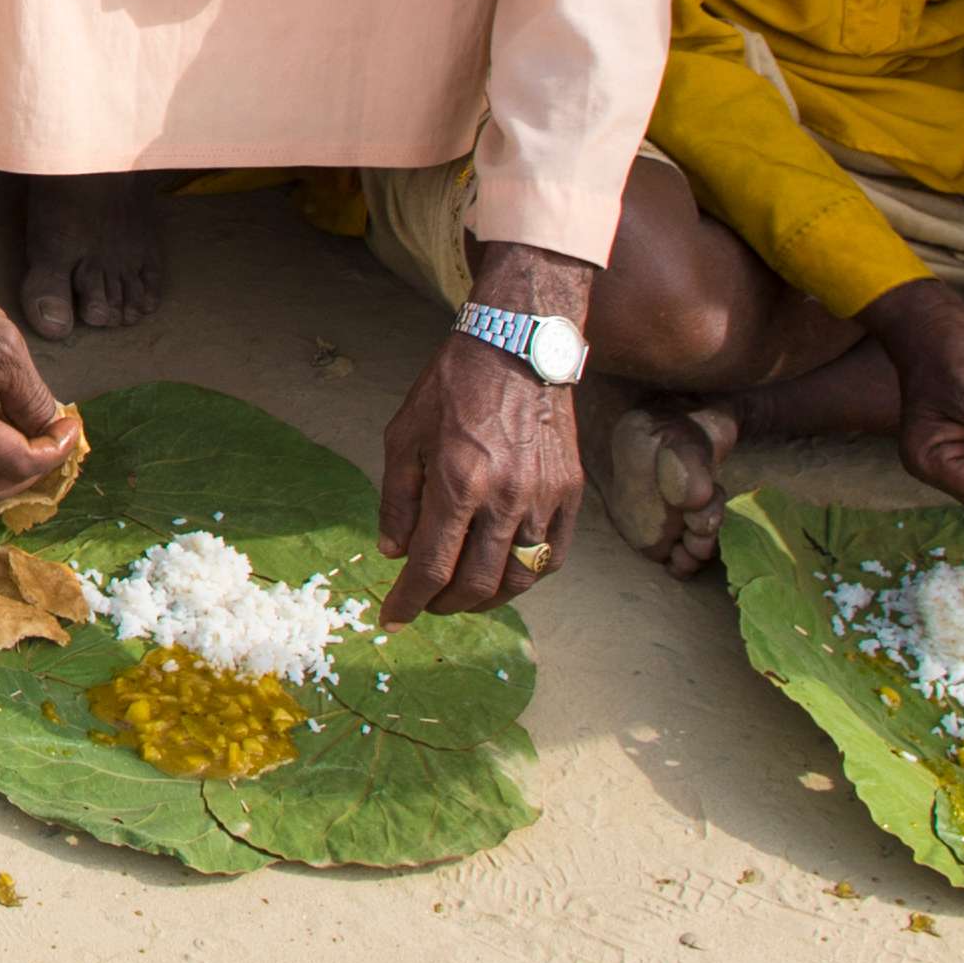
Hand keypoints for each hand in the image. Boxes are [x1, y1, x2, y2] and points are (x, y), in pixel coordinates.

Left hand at [376, 246, 588, 620]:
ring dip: (487, 598)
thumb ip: (398, 500)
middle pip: (477, 582)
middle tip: (427, 603)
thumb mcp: (404, 435)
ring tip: (463, 594)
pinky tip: (505, 573)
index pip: (433, 567)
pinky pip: (554, 555)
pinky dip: (528, 576)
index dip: (409, 601)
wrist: (518, 345)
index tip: (393, 617)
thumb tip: (395, 554)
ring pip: (520, 578)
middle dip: (445, 604)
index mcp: (458, 483)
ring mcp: (545, 497)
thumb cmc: (452, 386)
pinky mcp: (570, 492)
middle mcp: (506, 497)